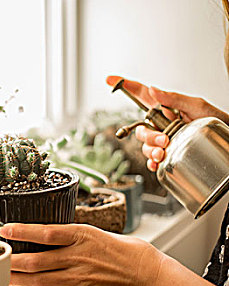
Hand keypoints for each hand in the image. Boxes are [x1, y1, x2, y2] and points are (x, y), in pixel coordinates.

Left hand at [0, 223, 164, 285]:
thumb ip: (70, 234)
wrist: (147, 276)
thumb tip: (44, 234)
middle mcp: (78, 257)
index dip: (22, 231)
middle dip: (13, 260)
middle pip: (37, 260)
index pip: (45, 233)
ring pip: (40, 280)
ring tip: (3, 274)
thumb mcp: (96, 232)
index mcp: (82, 236)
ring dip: (18, 278)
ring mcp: (79, 278)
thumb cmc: (125, 251)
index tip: (6, 229)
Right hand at [106, 76, 228, 171]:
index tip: (110, 79)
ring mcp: (162, 139)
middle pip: (140, 128)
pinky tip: (159, 163)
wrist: (226, 139)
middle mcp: (160, 123)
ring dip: (151, 150)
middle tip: (164, 139)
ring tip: (164, 152)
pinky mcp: (166, 153)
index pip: (140, 94)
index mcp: (164, 108)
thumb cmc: (215, 119)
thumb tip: (153, 90)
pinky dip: (153, 162)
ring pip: (145, 145)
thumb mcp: (196, 105)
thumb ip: (173, 98)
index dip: (124, 85)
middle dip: (148, 136)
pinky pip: (152, 159)